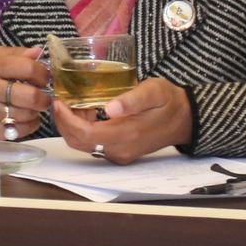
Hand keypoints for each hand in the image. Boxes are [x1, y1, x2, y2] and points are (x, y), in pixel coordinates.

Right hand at [0, 46, 52, 141]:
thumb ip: (16, 54)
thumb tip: (37, 52)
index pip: (28, 69)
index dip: (42, 73)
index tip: (44, 77)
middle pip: (29, 96)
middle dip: (42, 98)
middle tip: (44, 96)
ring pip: (23, 114)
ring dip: (34, 112)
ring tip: (34, 108)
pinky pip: (14, 131)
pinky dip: (28, 127)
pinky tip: (29, 120)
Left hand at [51, 78, 192, 163]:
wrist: (185, 119)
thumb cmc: (169, 101)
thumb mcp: (153, 92)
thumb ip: (132, 100)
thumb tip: (110, 108)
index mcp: (127, 135)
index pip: (85, 134)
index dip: (67, 120)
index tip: (59, 101)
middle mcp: (121, 149)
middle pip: (79, 143)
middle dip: (64, 122)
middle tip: (60, 100)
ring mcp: (121, 153)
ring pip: (84, 145)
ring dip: (72, 126)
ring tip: (73, 103)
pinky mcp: (121, 152)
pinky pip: (94, 145)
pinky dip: (83, 130)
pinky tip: (87, 111)